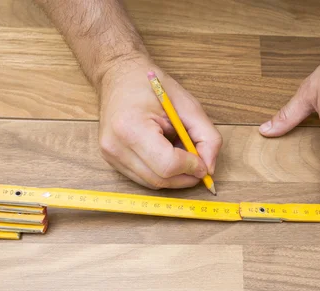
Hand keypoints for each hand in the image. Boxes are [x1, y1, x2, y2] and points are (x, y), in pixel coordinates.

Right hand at [98, 58, 221, 189]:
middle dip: (185, 176)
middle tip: (198, 164)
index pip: (167, 164)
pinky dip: (161, 173)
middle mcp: (115, 146)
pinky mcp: (111, 162)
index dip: (191, 167)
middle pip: (160, 179)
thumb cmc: (151, 86)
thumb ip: (207, 137)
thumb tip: (209, 168)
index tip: (203, 162)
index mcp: (131, 127)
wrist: (118, 77)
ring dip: (174, 176)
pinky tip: (166, 155)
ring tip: (180, 154)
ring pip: (152, 184)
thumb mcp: (188, 105)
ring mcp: (110, 156)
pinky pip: (143, 179)